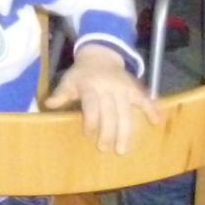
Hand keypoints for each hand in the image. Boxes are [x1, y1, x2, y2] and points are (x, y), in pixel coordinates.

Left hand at [44, 46, 160, 153]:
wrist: (100, 55)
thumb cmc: (82, 74)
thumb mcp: (68, 80)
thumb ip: (61, 93)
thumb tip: (48, 104)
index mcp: (90, 85)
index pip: (91, 105)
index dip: (90, 120)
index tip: (89, 135)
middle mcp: (107, 87)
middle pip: (109, 112)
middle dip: (108, 132)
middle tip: (105, 149)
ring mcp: (122, 88)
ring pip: (126, 111)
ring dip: (126, 131)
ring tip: (123, 149)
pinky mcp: (133, 88)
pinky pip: (144, 98)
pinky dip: (151, 109)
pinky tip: (156, 122)